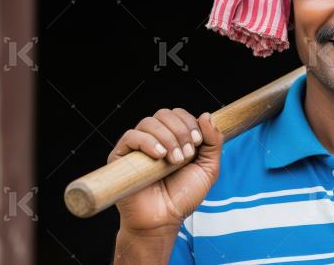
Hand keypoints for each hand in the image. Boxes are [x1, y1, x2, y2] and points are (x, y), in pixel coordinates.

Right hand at [108, 108, 223, 235]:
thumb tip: (206, 115)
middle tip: (186, 155)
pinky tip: (159, 155)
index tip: (198, 143)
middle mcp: (154, 139)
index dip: (189, 123)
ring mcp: (137, 147)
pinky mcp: (121, 157)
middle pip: (164, 114)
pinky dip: (147, 142)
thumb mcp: (208, 168)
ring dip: (167, 138)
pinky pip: (130, 136)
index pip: (179, 114)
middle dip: (180, 131)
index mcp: (174, 138)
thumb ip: (213, 142)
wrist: (164, 220)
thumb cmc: (184, 196)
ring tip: (175, 160)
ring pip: (148, 122)